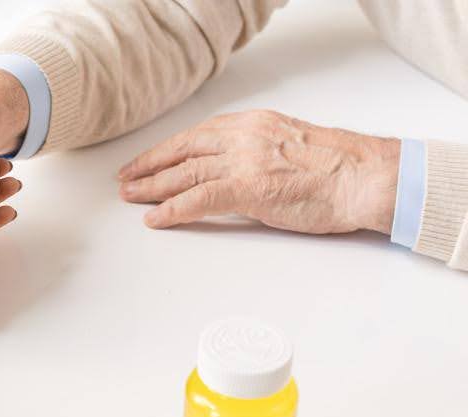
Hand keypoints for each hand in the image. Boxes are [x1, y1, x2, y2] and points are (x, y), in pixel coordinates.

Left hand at [118, 110, 399, 234]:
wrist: (363, 176)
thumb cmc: (337, 169)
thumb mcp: (288, 148)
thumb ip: (256, 154)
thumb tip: (231, 173)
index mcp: (253, 125)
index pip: (197, 135)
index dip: (167, 150)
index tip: (147, 161)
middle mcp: (244, 137)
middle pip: (183, 151)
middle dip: (150, 166)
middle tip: (125, 180)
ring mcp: (245, 162)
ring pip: (184, 174)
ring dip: (152, 188)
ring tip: (131, 198)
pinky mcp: (249, 188)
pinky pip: (198, 199)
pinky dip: (172, 210)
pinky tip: (154, 219)